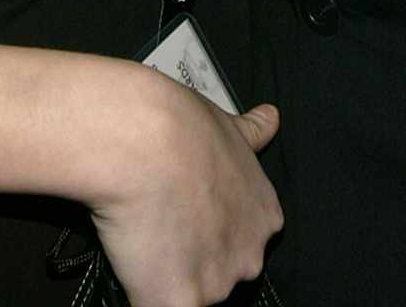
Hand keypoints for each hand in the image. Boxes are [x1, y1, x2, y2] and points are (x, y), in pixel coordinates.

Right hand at [90, 70, 281, 306]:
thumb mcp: (230, 125)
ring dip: (168, 273)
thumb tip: (271, 118)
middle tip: (167, 222)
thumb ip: (253, 132)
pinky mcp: (178, 304)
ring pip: (189, 293)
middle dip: (195, 256)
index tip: (190, 212)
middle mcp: (249, 257)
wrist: (144, 142)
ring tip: (145, 232)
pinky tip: (133, 260)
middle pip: (220, 272)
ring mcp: (216, 285)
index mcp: (264, 217)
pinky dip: (143, 292)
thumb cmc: (183, 127)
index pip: (241, 239)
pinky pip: (156, 306)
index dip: (211, 228)